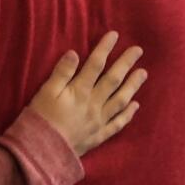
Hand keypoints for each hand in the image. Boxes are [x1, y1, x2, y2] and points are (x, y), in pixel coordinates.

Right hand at [28, 31, 145, 156]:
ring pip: (120, 99)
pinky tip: (135, 105)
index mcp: (79, 91)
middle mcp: (94, 103)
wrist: (45, 148)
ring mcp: (100, 119)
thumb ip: (61, 72)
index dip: (105, 49)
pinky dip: (128, 113)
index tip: (114, 35)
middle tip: (138, 50)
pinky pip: (118, 122)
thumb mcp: (46, 91)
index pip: (95, 65)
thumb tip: (75, 53)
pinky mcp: (100, 134)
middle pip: (113, 80)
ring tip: (143, 73)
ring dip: (133, 85)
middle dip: (125, 63)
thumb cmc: (41, 117)